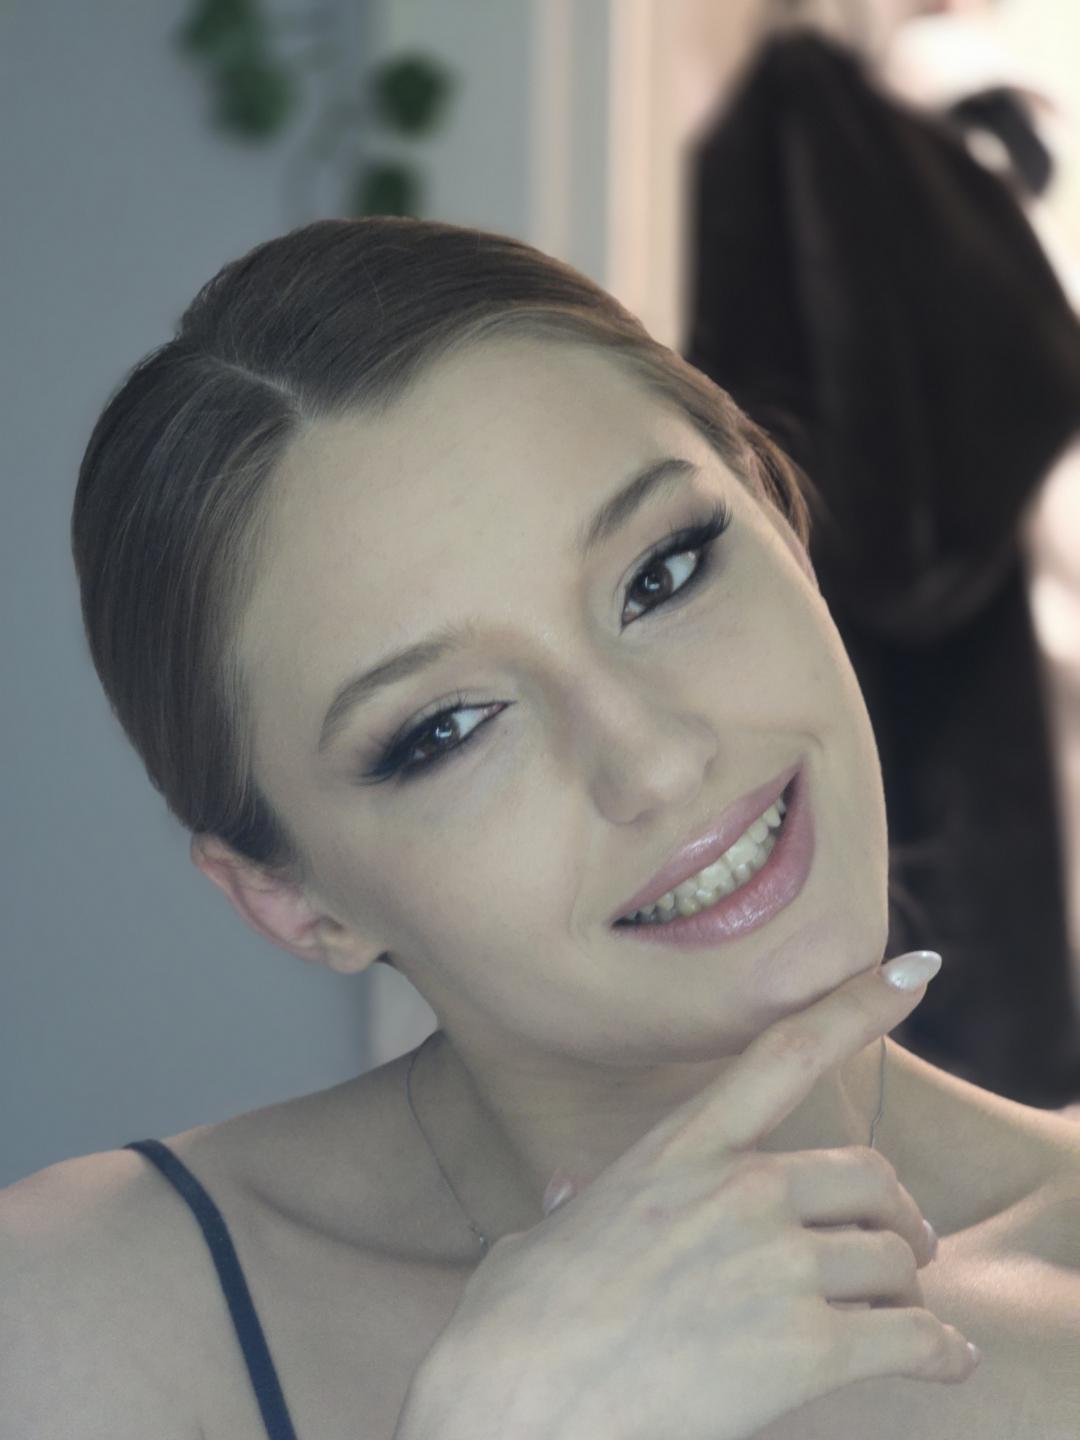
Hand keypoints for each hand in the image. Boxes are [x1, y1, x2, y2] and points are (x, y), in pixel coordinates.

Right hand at [397, 952, 977, 1439]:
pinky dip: (939, 1354)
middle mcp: (739, 1189)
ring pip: (892, 1259)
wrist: (511, 1404)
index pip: (786, 1053)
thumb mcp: (543, 1239)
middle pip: (868, 1175)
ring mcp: (775, 1263)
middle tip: (906, 1245)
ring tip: (903, 1315)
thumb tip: (566, 1194)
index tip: (915, 969)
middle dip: (897, 1213)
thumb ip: (575, 1206)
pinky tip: (946, 1366)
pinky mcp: (803, 1346)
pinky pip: (910, 1339)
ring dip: (907, 1290)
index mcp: (680, 1148)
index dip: (859, 1005)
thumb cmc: (515, 1328)